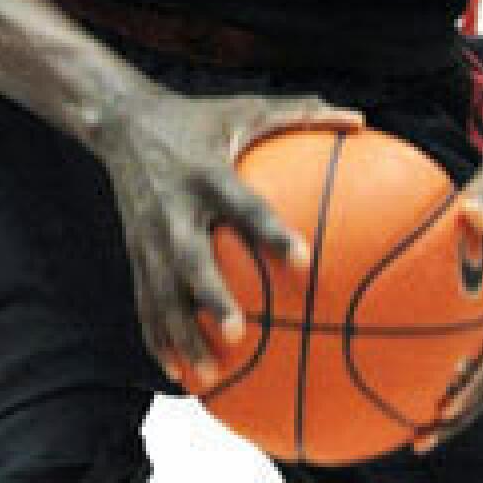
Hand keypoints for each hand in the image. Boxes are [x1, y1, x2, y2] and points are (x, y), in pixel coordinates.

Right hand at [96, 84, 362, 383]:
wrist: (121, 121)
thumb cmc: (198, 117)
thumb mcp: (244, 108)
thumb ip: (301, 114)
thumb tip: (361, 119)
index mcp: (206, 171)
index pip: (242, 203)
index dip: (270, 230)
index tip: (303, 259)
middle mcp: (174, 205)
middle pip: (189, 257)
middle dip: (210, 296)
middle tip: (238, 332)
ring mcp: (149, 232)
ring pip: (162, 290)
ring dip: (181, 333)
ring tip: (207, 375)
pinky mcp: (134, 249)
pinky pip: (144, 298)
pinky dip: (157, 336)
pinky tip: (176, 372)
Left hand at [413, 163, 482, 452]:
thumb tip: (471, 208)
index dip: (473, 391)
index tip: (446, 410)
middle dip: (456, 418)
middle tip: (420, 442)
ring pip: (474, 381)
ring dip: (446, 410)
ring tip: (410, 436)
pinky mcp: (480, 320)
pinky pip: (460, 359)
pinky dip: (437, 379)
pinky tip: (399, 389)